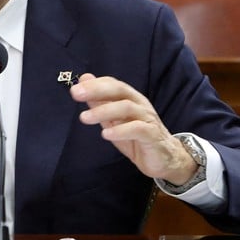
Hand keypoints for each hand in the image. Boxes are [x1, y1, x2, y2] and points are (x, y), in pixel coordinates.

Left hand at [69, 73, 196, 184]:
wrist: (164, 158)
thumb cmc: (136, 137)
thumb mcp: (113, 120)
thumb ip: (99, 102)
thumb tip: (83, 80)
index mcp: (130, 98)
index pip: (112, 84)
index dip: (94, 84)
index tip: (75, 88)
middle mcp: (139, 104)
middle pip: (119, 90)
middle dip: (96, 90)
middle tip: (76, 94)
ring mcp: (147, 118)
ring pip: (126, 108)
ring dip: (103, 111)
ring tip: (84, 117)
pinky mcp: (152, 135)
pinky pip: (137, 129)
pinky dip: (120, 130)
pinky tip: (105, 134)